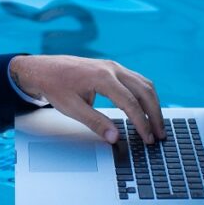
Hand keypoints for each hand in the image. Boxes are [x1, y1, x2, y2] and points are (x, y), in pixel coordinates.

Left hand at [9, 55, 164, 143]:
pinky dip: (145, 96)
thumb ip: (95, 123)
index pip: (130, 102)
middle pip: (144, 91)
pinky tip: (146, 109)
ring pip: (144, 84)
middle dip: (155, 114)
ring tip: (157, 124)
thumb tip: (114, 137)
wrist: (43, 69)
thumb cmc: (55, 87)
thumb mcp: (72, 109)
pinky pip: (136, 81)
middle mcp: (112, 69)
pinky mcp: (113, 69)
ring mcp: (114, 67)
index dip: (142, 122)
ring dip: (153, 104)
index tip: (148, 138)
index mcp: (102, 77)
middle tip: (160, 134)